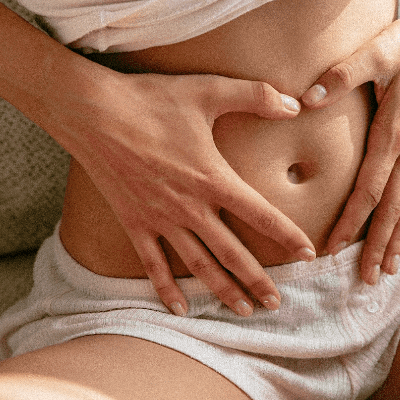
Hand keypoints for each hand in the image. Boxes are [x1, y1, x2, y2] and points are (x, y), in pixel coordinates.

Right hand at [58, 72, 315, 315]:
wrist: (92, 111)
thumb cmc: (151, 98)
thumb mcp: (209, 90)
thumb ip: (257, 96)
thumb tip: (296, 103)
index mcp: (213, 179)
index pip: (261, 215)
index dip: (288, 236)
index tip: (308, 254)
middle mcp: (190, 207)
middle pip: (233, 253)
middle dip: (258, 280)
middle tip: (277, 302)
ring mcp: (160, 219)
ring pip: (199, 265)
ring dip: (223, 291)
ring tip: (244, 310)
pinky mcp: (133, 222)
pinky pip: (153, 264)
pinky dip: (166, 289)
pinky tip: (181, 309)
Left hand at [301, 5, 399, 284]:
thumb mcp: (374, 52)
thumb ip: (341, 74)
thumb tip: (307, 98)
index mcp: (394, 133)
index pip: (369, 189)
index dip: (352, 221)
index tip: (335, 248)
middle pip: (392, 208)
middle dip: (378, 245)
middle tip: (368, 279)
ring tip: (391, 269)